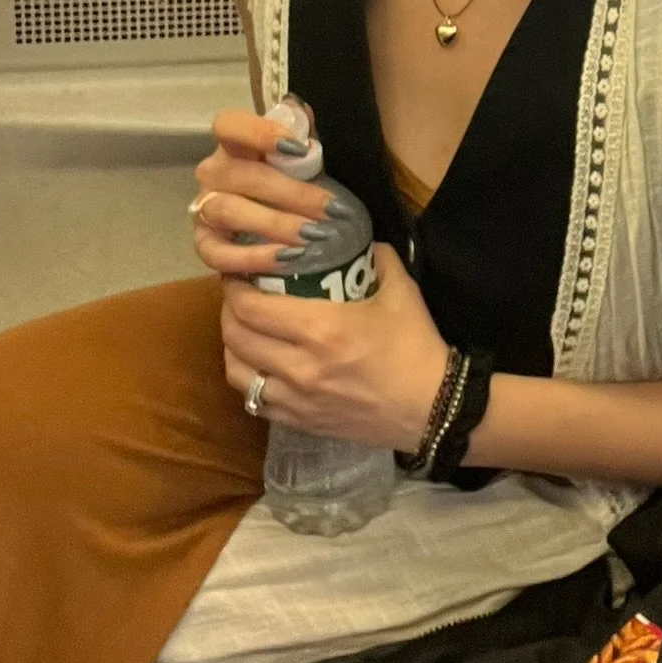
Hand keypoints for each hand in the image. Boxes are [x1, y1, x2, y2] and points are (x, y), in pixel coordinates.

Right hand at [191, 107, 331, 277]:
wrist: (279, 234)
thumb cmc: (292, 187)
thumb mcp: (302, 162)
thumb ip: (302, 134)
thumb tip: (299, 108)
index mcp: (236, 146)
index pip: (227, 124)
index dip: (258, 132)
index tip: (300, 149)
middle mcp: (214, 174)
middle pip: (241, 175)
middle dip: (291, 193)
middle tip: (330, 209)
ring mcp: (204, 209)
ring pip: (229, 211)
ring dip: (275, 224)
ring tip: (313, 235)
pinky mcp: (204, 246)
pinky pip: (219, 254)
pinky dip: (254, 257)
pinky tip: (287, 258)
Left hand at [221, 245, 449, 450]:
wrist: (432, 408)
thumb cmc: (416, 346)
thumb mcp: (402, 291)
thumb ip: (378, 258)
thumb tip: (360, 240)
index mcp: (320, 329)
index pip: (251, 307)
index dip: (234, 287)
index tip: (236, 273)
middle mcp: (299, 366)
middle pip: (236, 336)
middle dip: (229, 311)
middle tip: (238, 295)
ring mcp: (296, 399)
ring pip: (238, 372)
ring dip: (234, 346)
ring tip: (243, 330)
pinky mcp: (300, 422)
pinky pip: (255, 401)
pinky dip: (249, 379)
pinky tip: (259, 365)